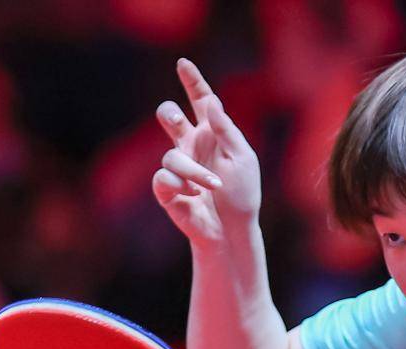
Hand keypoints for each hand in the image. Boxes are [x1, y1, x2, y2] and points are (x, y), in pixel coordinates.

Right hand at [153, 59, 261, 248]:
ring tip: (210, 186)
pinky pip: (163, 176)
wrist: (232, 229)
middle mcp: (191, 146)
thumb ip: (226, 129)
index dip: (191, 81)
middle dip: (169, 114)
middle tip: (175, 121)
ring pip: (171, 154)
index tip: (183, 63)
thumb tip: (210, 100)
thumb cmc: (242, 193)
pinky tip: (194, 195)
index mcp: (211, 134)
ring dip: (193, 170)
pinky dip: (181, 184)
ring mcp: (177, 167)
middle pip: (169, 116)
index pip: (199, 101)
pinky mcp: (166, 188)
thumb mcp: (242, 157)